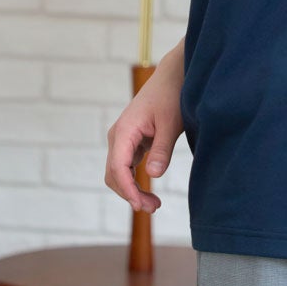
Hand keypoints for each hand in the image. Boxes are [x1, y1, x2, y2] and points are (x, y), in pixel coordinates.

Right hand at [104, 39, 184, 213]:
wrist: (172, 77)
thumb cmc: (171, 96)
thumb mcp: (170, 123)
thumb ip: (162, 149)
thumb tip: (152, 176)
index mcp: (124, 130)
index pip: (118, 168)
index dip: (127, 190)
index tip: (140, 205)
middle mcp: (118, 136)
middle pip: (114, 174)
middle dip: (130, 194)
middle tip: (153, 208)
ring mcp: (122, 139)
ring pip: (118, 173)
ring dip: (131, 190)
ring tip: (153, 205)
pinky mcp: (130, 141)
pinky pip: (126, 167)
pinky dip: (134, 181)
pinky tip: (149, 192)